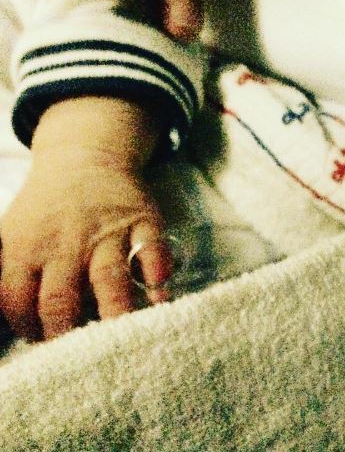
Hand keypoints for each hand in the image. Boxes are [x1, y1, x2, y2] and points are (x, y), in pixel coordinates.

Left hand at [0, 97, 171, 340]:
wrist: (85, 159)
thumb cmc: (45, 208)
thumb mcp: (9, 231)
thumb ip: (4, 273)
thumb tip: (3, 321)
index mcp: (26, 246)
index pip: (17, 300)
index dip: (27, 329)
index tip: (43, 342)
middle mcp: (66, 242)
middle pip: (61, 297)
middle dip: (68, 333)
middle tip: (80, 355)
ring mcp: (107, 231)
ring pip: (109, 276)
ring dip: (115, 311)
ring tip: (121, 339)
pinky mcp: (142, 220)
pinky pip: (153, 247)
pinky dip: (157, 269)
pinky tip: (160, 292)